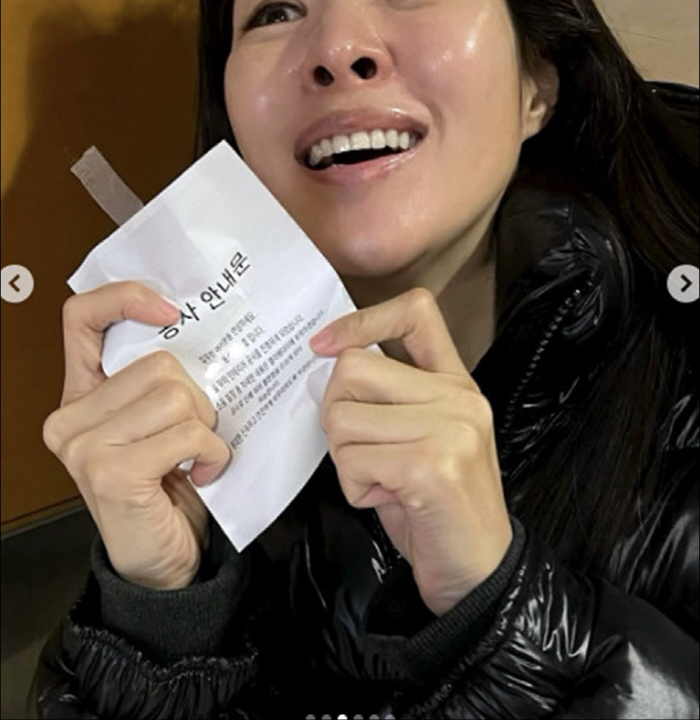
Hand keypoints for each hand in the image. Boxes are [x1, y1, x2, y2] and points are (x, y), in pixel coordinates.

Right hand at [43, 282, 230, 589]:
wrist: (165, 564)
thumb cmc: (167, 491)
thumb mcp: (158, 425)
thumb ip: (159, 381)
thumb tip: (199, 328)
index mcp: (83, 395)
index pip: (83, 318)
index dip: (126, 298)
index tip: (169, 309)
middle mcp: (72, 418)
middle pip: (159, 362)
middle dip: (197, 396)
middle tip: (194, 432)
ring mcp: (85, 446)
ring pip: (178, 395)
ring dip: (206, 427)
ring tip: (196, 454)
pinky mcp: (110, 472)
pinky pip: (188, 433)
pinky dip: (211, 452)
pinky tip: (200, 473)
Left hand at [310, 287, 511, 615]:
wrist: (480, 572)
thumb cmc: (436, 506)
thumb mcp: (420, 436)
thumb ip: (388, 396)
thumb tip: (328, 363)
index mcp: (455, 381)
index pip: (414, 311)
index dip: (360, 320)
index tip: (323, 345)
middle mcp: (458, 396)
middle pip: (352, 368)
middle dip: (336, 414)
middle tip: (362, 451)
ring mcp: (450, 428)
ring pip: (343, 417)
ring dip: (346, 459)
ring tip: (381, 480)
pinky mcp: (432, 466)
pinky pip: (353, 460)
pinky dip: (356, 487)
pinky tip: (389, 499)